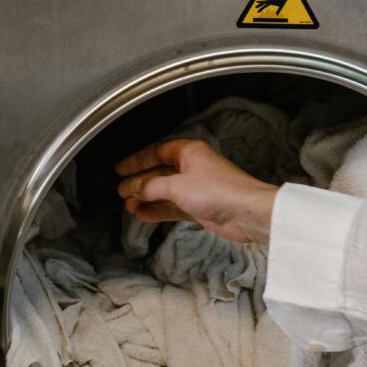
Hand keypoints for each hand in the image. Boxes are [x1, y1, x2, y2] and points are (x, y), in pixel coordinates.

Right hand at [115, 138, 277, 243]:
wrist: (246, 213)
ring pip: (165, 191)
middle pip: (159, 172)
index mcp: (190, 152)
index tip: (120, 169)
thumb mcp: (177, 186)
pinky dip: (158, 210)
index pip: (156, 151)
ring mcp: (197, 188)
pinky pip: (173, 207)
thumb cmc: (220, 191)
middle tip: (120, 190)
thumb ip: (151, 186)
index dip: (136, 160)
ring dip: (146, 198)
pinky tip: (143, 214)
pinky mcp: (200, 206)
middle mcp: (193, 167)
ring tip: (128, 205)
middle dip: (139, 182)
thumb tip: (133, 188)